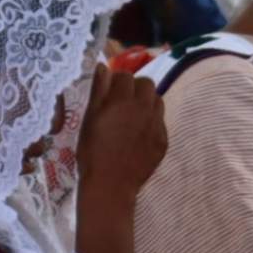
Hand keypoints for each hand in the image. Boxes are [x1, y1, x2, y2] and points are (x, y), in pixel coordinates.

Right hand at [77, 68, 167, 202]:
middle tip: (121, 103)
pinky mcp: (163, 139)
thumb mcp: (89, 119)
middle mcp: (144, 108)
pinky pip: (160, 121)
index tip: (109, 91)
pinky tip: (137, 135)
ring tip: (130, 117)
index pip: (125, 75)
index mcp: (123, 100)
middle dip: (134, 88)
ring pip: (157, 100)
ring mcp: (157, 124)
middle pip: (146, 84)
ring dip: (145, 102)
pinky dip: (151, 122)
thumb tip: (103, 66)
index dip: (116, 82)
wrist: (110, 185)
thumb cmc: (92, 151)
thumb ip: (98, 90)